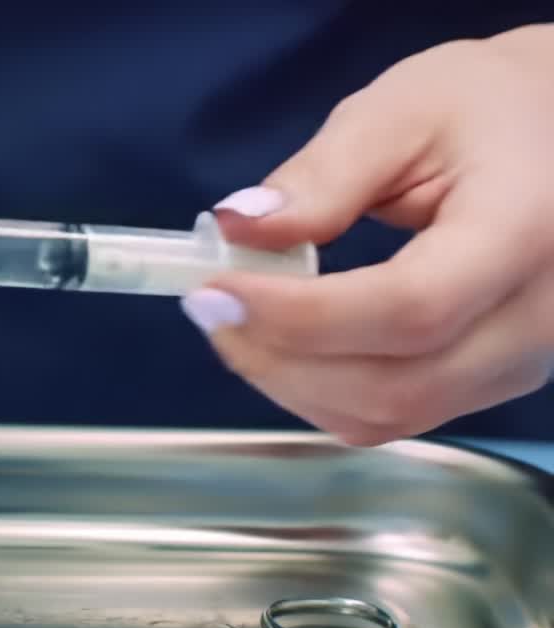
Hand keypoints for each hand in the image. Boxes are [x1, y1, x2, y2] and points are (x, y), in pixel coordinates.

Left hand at [181, 24, 553, 445]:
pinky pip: (392, 414)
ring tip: (236, 318)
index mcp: (523, 233)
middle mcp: (537, 318)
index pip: (410, 308)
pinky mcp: (490, 382)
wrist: (553, 138)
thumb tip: (238, 228)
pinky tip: (279, 342)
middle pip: (394, 385)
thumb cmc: (484, 111)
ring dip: (288, 381)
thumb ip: (322, 175)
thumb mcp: (402, 111)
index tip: (216, 289)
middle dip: (277, 357)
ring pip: (387, 414)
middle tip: (209, 305)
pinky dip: (317, 390)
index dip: (300, 315)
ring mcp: (520, 363)